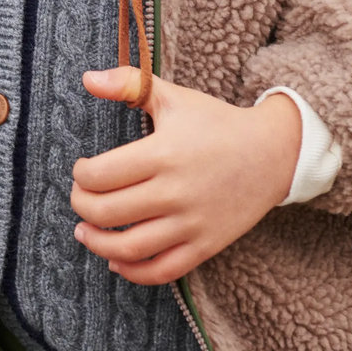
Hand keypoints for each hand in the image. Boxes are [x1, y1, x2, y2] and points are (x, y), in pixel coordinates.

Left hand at [70, 67, 302, 284]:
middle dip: (81, 205)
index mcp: (163, 153)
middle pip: (106, 212)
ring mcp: (191, 223)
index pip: (99, 175)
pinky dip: (132, 272)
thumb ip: (129, 84)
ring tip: (85, 230)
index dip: (80, 175)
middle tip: (79, 197)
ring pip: (128, 249)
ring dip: (96, 243)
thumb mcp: (174, 98)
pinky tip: (116, 260)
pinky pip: (161, 272)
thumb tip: (87, 78)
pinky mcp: (205, 245)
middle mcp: (175, 192)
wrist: (272, 154)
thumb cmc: (216, 124)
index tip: (82, 169)